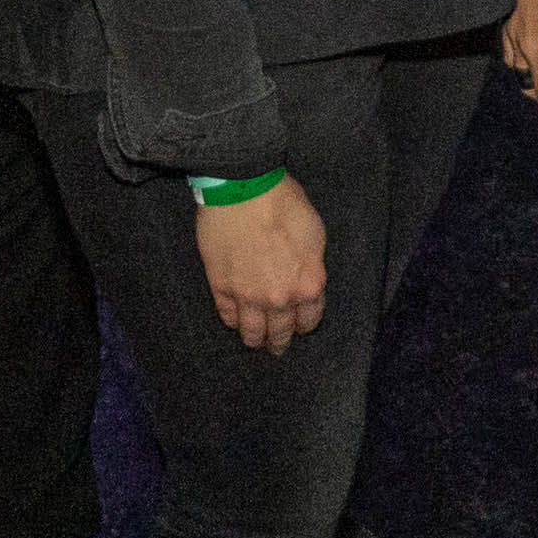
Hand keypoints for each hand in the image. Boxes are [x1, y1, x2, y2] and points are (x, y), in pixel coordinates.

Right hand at [195, 179, 327, 351]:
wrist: (244, 191)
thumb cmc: (283, 203)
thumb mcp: (315, 233)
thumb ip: (311, 263)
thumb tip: (305, 275)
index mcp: (308, 284)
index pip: (309, 320)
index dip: (304, 323)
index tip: (299, 324)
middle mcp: (280, 298)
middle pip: (281, 332)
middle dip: (280, 341)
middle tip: (277, 346)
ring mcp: (248, 296)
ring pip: (252, 332)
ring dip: (255, 339)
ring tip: (254, 342)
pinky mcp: (222, 288)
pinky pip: (227, 316)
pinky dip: (231, 321)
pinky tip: (234, 322)